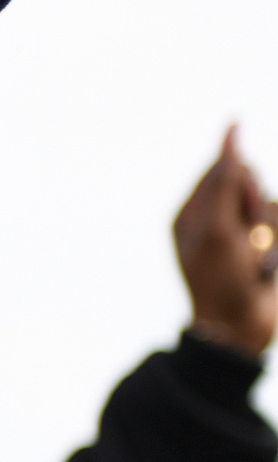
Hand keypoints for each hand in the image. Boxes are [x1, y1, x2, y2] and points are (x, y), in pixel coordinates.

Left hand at [176, 127, 275, 356]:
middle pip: (252, 186)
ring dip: (271, 231)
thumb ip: (227, 180)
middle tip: (250, 239)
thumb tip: (232, 132)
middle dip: (257, 208)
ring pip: (271, 206)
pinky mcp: (267, 249)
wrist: (240, 328)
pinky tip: (267, 265)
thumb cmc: (221, 279)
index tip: (241, 207)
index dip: (241, 182)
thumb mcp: (220, 227)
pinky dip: (277, 244)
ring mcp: (245, 236)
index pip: (224, 169)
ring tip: (260, 261)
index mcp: (193, 213)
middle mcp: (217, 220)